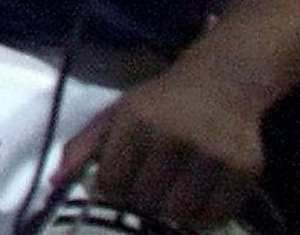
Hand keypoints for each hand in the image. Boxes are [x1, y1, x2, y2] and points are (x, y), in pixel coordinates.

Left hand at [53, 63, 264, 227]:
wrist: (222, 82)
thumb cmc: (161, 101)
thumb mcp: (117, 113)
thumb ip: (83, 147)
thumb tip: (54, 183)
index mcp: (137, 120)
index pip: (113, 181)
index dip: (109, 192)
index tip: (114, 188)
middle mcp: (175, 136)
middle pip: (145, 200)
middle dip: (138, 203)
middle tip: (143, 193)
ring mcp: (213, 154)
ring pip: (180, 213)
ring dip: (169, 213)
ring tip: (167, 195)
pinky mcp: (245, 170)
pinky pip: (216, 216)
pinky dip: (202, 217)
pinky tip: (194, 199)